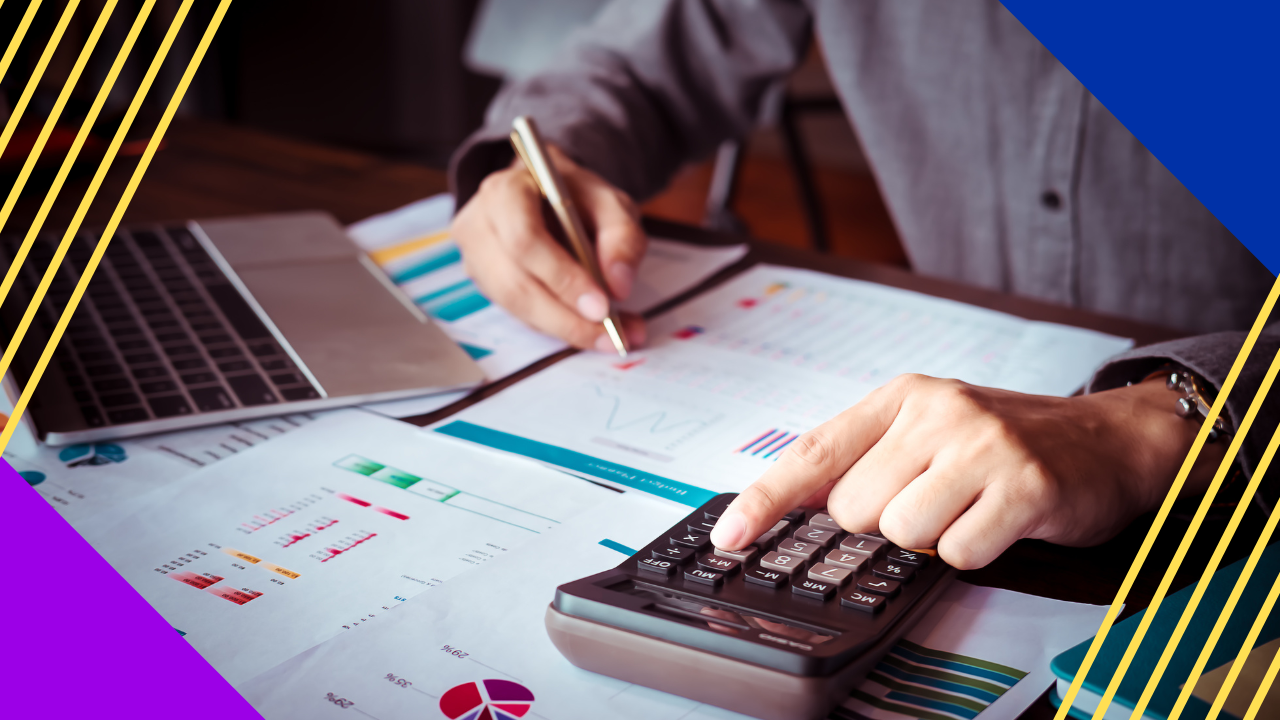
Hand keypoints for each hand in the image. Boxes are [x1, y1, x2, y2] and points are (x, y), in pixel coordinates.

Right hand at [451, 145, 647, 350]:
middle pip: (514, 283)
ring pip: (515, 306)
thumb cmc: (576, 197)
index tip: (600, 306)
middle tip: (608, 334)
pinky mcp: (484, 284)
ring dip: (563, 328)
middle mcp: (479, 225)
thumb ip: (622, 237)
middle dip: (564, 316)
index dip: (561, 276)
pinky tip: (588, 330)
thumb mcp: (610, 203)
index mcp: (507, 191)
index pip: (524, 239)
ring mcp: (475, 258)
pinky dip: (555, 327)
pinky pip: (519, 314)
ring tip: (607, 338)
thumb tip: (618, 286)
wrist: (546, 196)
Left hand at [710, 374, 1224, 569]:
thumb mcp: (930, 429)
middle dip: (885, 520)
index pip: (814, 452)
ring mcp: (981, 445)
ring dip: (932, 537)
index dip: (764, 498)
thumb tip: (797, 504)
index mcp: (902, 396)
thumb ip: (868, 457)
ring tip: (968, 506)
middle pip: (854, 508)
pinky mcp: (1023, 485)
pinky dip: (975, 551)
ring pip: (900, 533)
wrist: (1110, 439)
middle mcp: (936, 411)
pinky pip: (958, 553)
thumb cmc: (1007, 441)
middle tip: (934, 497)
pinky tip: (999, 520)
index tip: (730, 535)